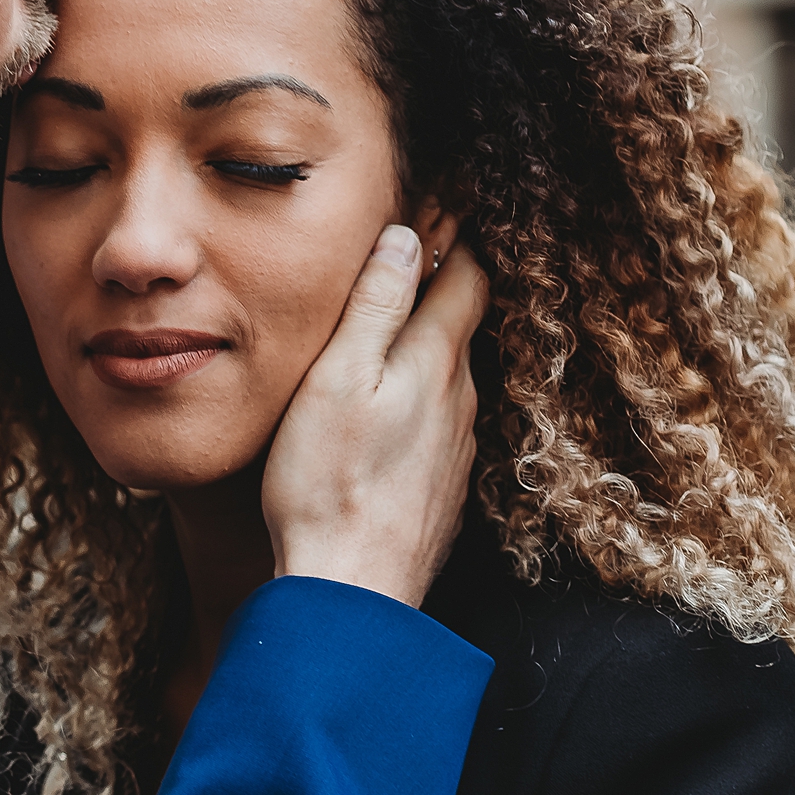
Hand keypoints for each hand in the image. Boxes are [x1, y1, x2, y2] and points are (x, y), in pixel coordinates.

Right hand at [263, 219, 486, 608]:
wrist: (353, 590)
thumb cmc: (328, 482)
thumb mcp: (337, 376)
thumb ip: (375, 305)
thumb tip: (407, 237)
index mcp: (435, 362)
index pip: (466, 277)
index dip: (455, 236)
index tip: (440, 204)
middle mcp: (461, 400)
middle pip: (464, 322)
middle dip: (445, 281)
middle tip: (418, 245)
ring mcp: (458, 447)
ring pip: (453, 375)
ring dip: (431, 342)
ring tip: (394, 322)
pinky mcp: (444, 487)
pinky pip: (442, 422)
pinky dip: (423, 395)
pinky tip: (390, 406)